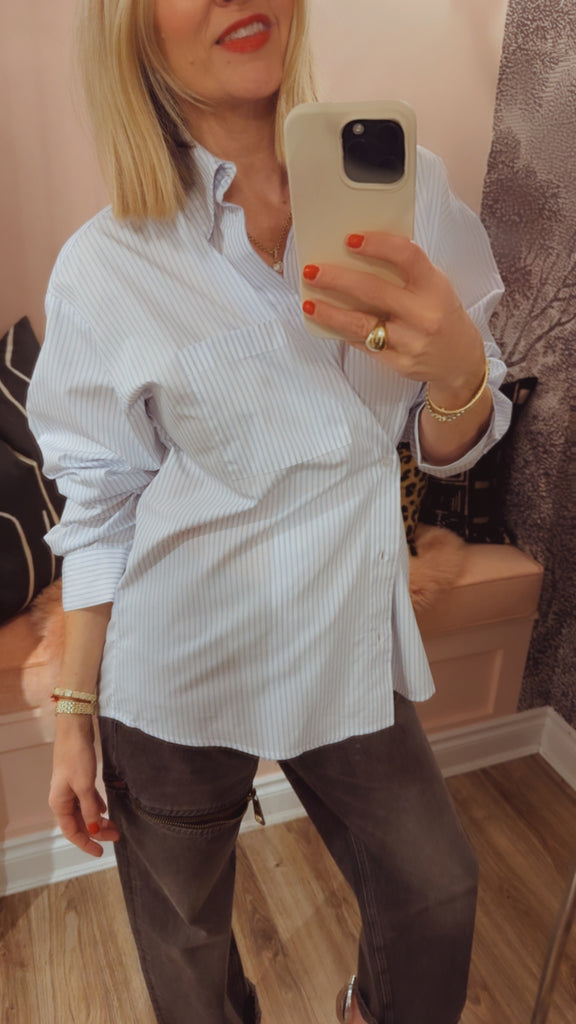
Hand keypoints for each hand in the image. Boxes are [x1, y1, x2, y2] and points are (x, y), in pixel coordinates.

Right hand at [49, 716, 119, 857]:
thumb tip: (95, 830)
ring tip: (115, 826)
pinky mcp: (78, 780)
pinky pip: (87, 800)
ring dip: (98, 820)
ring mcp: (70, 789)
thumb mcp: (84, 785)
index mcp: (59, 803)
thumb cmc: (77, 757)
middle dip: (97, 832)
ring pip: (85, 812)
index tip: (101, 852)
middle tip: (116, 836)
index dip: (86, 844)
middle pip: (80, 823)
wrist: (74, 730)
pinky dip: (97, 807)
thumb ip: (90, 809)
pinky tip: (106, 809)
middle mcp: (62, 799)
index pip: (72, 832)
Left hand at [302, 232, 486, 405]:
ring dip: (330, 312)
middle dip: (337, 279)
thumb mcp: (435, 287)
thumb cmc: (442, 315)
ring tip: (309, 302)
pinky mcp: (399, 363)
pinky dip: (343, 332)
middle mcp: (424, 314)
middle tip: (312, 271)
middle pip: (374, 291)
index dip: (378, 245)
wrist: (460, 361)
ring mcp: (411, 342)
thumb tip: (359, 253)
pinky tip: (327, 321)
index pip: (407, 257)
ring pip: (361, 324)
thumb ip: (406, 272)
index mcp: (435, 287)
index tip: (350, 239)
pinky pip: (364, 345)